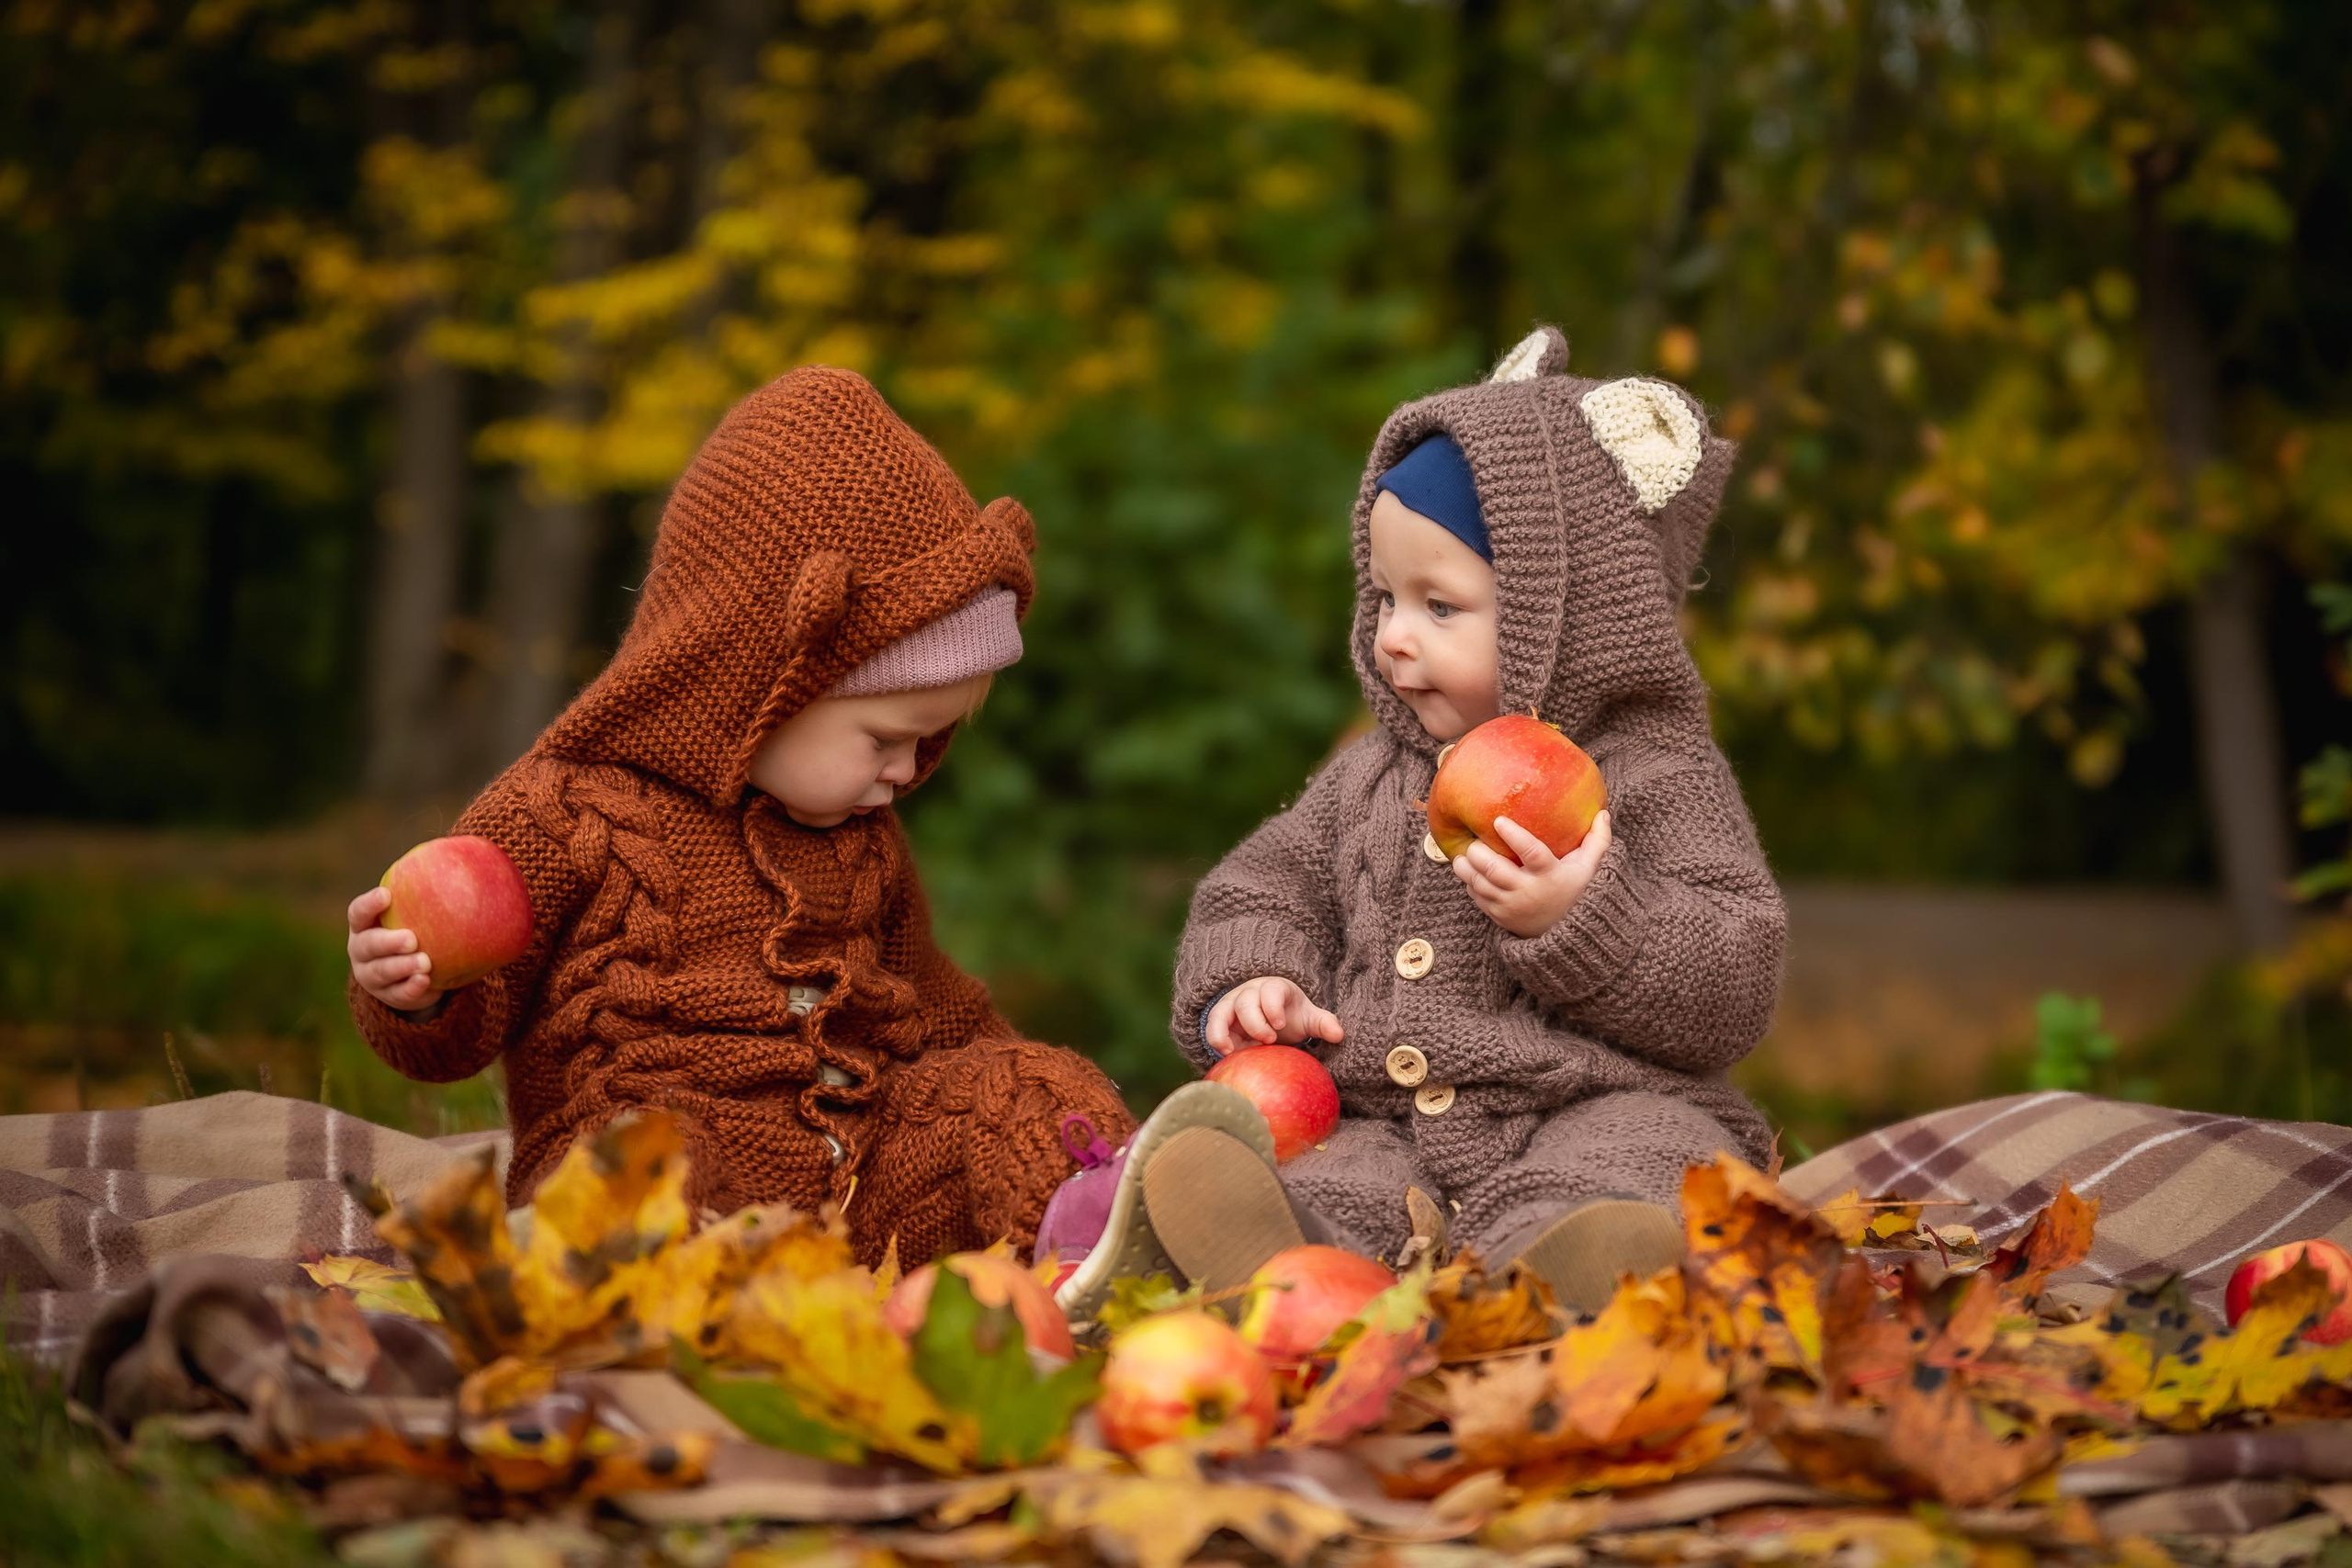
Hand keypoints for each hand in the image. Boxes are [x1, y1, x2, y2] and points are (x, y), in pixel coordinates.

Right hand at [347, 886, 445, 1012]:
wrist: (417, 971)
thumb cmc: (417, 928)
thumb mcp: (419, 913)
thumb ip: (431, 893)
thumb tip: (474, 858)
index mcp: (365, 925)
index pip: (358, 912)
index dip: (369, 904)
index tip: (387, 895)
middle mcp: (362, 949)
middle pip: (368, 945)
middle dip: (388, 942)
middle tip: (411, 939)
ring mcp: (372, 975)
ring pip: (381, 972)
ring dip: (402, 967)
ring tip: (424, 962)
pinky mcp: (388, 996)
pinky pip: (398, 994)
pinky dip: (411, 988)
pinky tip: (425, 980)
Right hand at [1205, 976, 1344, 1055]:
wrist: (1272, 1015)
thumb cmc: (1291, 1015)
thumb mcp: (1308, 1018)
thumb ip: (1323, 1023)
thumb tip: (1339, 1035)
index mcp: (1274, 988)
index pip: (1270, 991)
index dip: (1272, 1007)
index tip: (1280, 1024)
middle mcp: (1250, 993)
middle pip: (1245, 1001)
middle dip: (1255, 1022)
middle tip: (1268, 1040)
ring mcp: (1232, 1005)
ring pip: (1221, 1012)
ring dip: (1225, 1031)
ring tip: (1232, 1051)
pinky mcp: (1221, 1021)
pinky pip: (1212, 1026)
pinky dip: (1215, 1039)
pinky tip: (1224, 1054)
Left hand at [1453, 810, 1613, 938]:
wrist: (1568, 936)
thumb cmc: (1578, 892)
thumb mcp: (1591, 869)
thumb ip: (1598, 841)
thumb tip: (1604, 813)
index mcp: (1549, 875)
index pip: (1531, 853)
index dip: (1514, 836)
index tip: (1498, 821)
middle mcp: (1527, 892)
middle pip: (1494, 869)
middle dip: (1479, 852)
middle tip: (1474, 840)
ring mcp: (1511, 906)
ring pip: (1480, 883)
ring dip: (1467, 867)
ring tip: (1464, 853)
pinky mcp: (1500, 916)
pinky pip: (1478, 897)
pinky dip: (1470, 883)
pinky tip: (1469, 870)